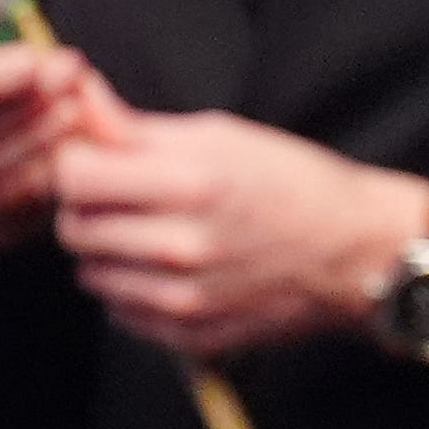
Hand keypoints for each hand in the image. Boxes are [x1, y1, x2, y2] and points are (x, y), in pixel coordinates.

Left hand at [49, 72, 428, 359]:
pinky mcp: (189, 335)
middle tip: (122, 196)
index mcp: (191, 183)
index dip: (77, 161)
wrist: (355, 251)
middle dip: (87, 207)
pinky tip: (165, 268)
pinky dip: (130, 289)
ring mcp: (185, 299)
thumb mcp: (218, 135)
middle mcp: (183, 246)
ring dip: (106, 251)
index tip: (95, 159)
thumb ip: (134, 125)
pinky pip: (118, 311)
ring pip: (89, 273)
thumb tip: (73, 93)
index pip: (74, 176)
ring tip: (149, 231)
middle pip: (73, 227)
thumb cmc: (291, 181)